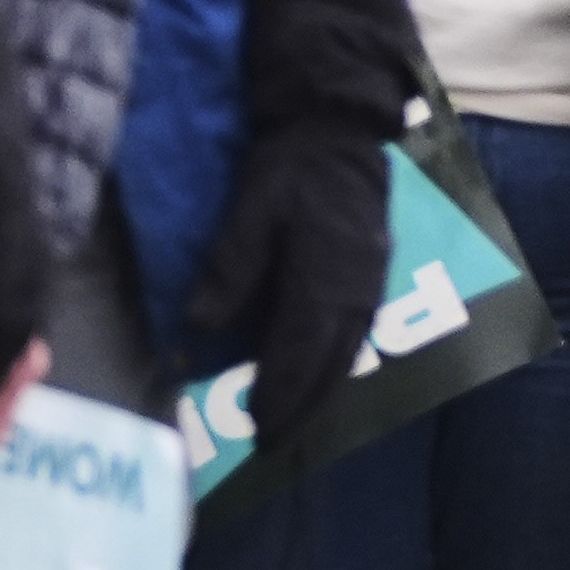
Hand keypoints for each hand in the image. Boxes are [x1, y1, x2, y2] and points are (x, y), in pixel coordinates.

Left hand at [189, 0, 418, 423]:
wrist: (338, 126)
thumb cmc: (288, 168)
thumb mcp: (249, 214)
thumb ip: (227, 273)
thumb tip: (196, 333)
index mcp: (322, 279)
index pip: (298, 353)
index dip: (278, 394)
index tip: (256, 429)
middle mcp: (354, 290)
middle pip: (330, 364)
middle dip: (302, 407)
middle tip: (274, 442)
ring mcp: (370, 281)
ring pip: (349, 352)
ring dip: (323, 390)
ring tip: (298, 419)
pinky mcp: (373, 270)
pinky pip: (358, 332)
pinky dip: (339, 361)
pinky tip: (324, 369)